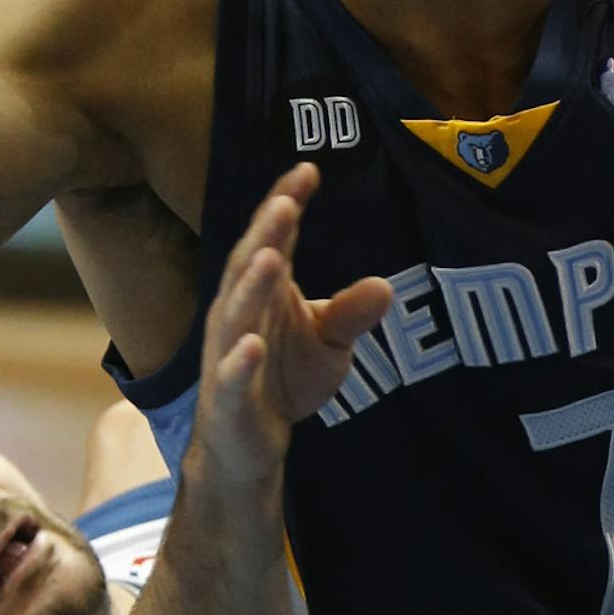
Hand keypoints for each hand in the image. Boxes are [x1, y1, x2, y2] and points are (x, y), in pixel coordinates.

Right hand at [189, 163, 393, 489]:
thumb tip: (386, 286)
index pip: (273, 240)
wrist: (248, 444)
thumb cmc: (284, 378)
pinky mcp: (228, 398)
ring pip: (236, 315)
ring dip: (251, 286)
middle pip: (250, 266)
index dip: (285, 205)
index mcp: (263, 292)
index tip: (307, 170)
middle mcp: (239, 314)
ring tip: (270, 256)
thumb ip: (351, 313)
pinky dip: (240, 360)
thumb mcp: (329, 343)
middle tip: (287, 202)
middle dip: (266, 234)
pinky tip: (252, 345)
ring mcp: (227, 355)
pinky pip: (232, 377)